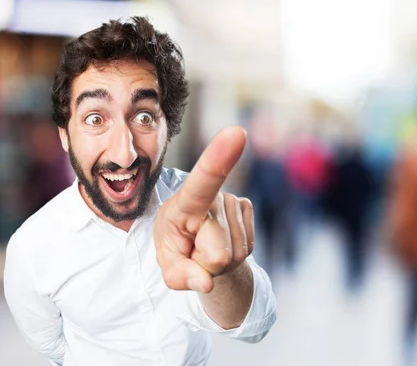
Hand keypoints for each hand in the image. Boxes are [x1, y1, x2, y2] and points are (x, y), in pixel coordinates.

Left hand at [153, 126, 254, 292]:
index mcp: (186, 202)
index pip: (203, 182)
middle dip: (206, 263)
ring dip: (218, 260)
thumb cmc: (176, 246)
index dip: (219, 159)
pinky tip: (222, 242)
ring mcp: (234, 202)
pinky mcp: (248, 208)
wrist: (196, 241)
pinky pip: (247, 248)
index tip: (236, 133)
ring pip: (234, 253)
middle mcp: (214, 196)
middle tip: (194, 251)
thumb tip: (206, 284)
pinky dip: (232, 254)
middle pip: (219, 252)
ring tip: (205, 246)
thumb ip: (181, 276)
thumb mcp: (168, 265)